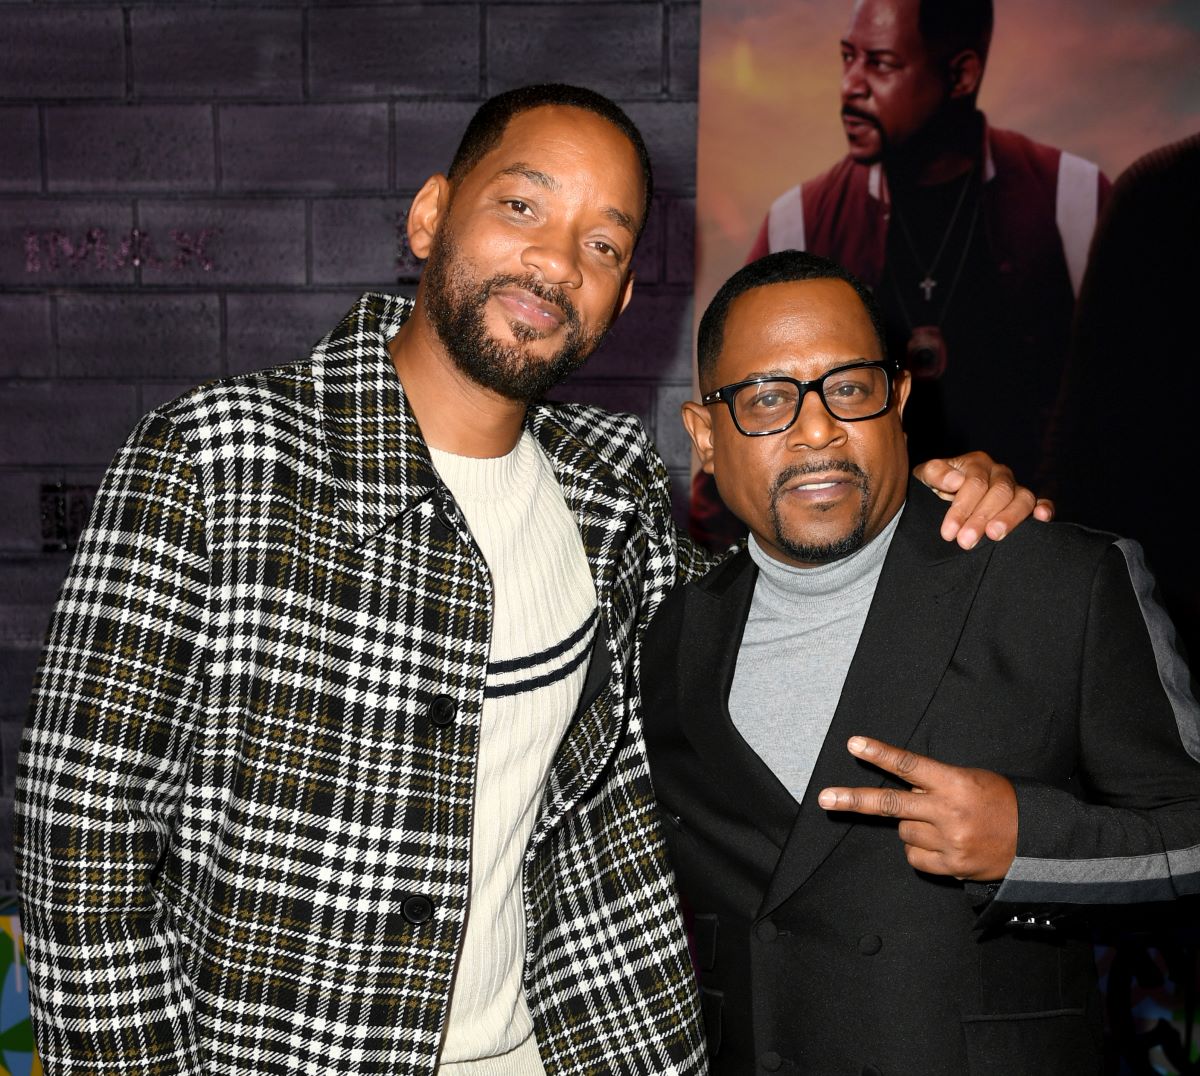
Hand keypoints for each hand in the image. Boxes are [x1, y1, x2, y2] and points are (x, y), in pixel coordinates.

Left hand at [816, 736, 1017, 880]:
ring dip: (913, 825)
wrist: (1039, 843)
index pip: (909, 764)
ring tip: (942, 824)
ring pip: (903, 831)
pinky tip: (942, 844)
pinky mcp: (951, 866)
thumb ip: (936, 783)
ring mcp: (948, 842)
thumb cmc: (1002, 803)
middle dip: (853, 800)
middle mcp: (948, 812)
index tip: (854, 744)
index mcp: (955, 783)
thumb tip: (902, 787)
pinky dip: (920, 850)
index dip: (880, 754)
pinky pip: (914, 856)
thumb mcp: (972, 779)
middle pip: (891, 804)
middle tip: (824, 798)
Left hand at [912, 451, 1053, 549]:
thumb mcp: (925, 477)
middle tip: (965, 542)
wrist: (940, 496)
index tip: (948, 532)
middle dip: (981, 518)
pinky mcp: (1025, 503)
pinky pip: (1040, 502)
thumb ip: (936, 474)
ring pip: (1022, 498)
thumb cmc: (934, 486)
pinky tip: (1042, 518)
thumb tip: (956, 481)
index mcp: (976, 463)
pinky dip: (1045, 508)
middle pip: (999, 492)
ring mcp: (1015, 487)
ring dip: (1009, 518)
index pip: (974, 483)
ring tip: (994, 536)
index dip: (962, 508)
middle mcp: (999, 473)